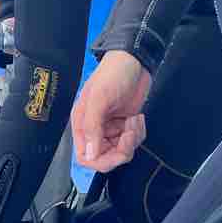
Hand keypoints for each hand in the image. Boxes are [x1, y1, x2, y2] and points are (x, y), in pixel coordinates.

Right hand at [71, 50, 150, 171]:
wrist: (135, 61)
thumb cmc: (113, 74)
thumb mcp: (100, 98)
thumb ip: (92, 127)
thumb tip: (90, 154)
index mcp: (83, 124)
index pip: (86, 157)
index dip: (101, 161)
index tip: (117, 152)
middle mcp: (95, 129)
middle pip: (105, 158)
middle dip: (121, 150)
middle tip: (129, 134)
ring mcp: (111, 128)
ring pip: (121, 151)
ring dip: (132, 140)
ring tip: (133, 120)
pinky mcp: (126, 125)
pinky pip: (132, 142)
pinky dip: (138, 133)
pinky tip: (137, 118)